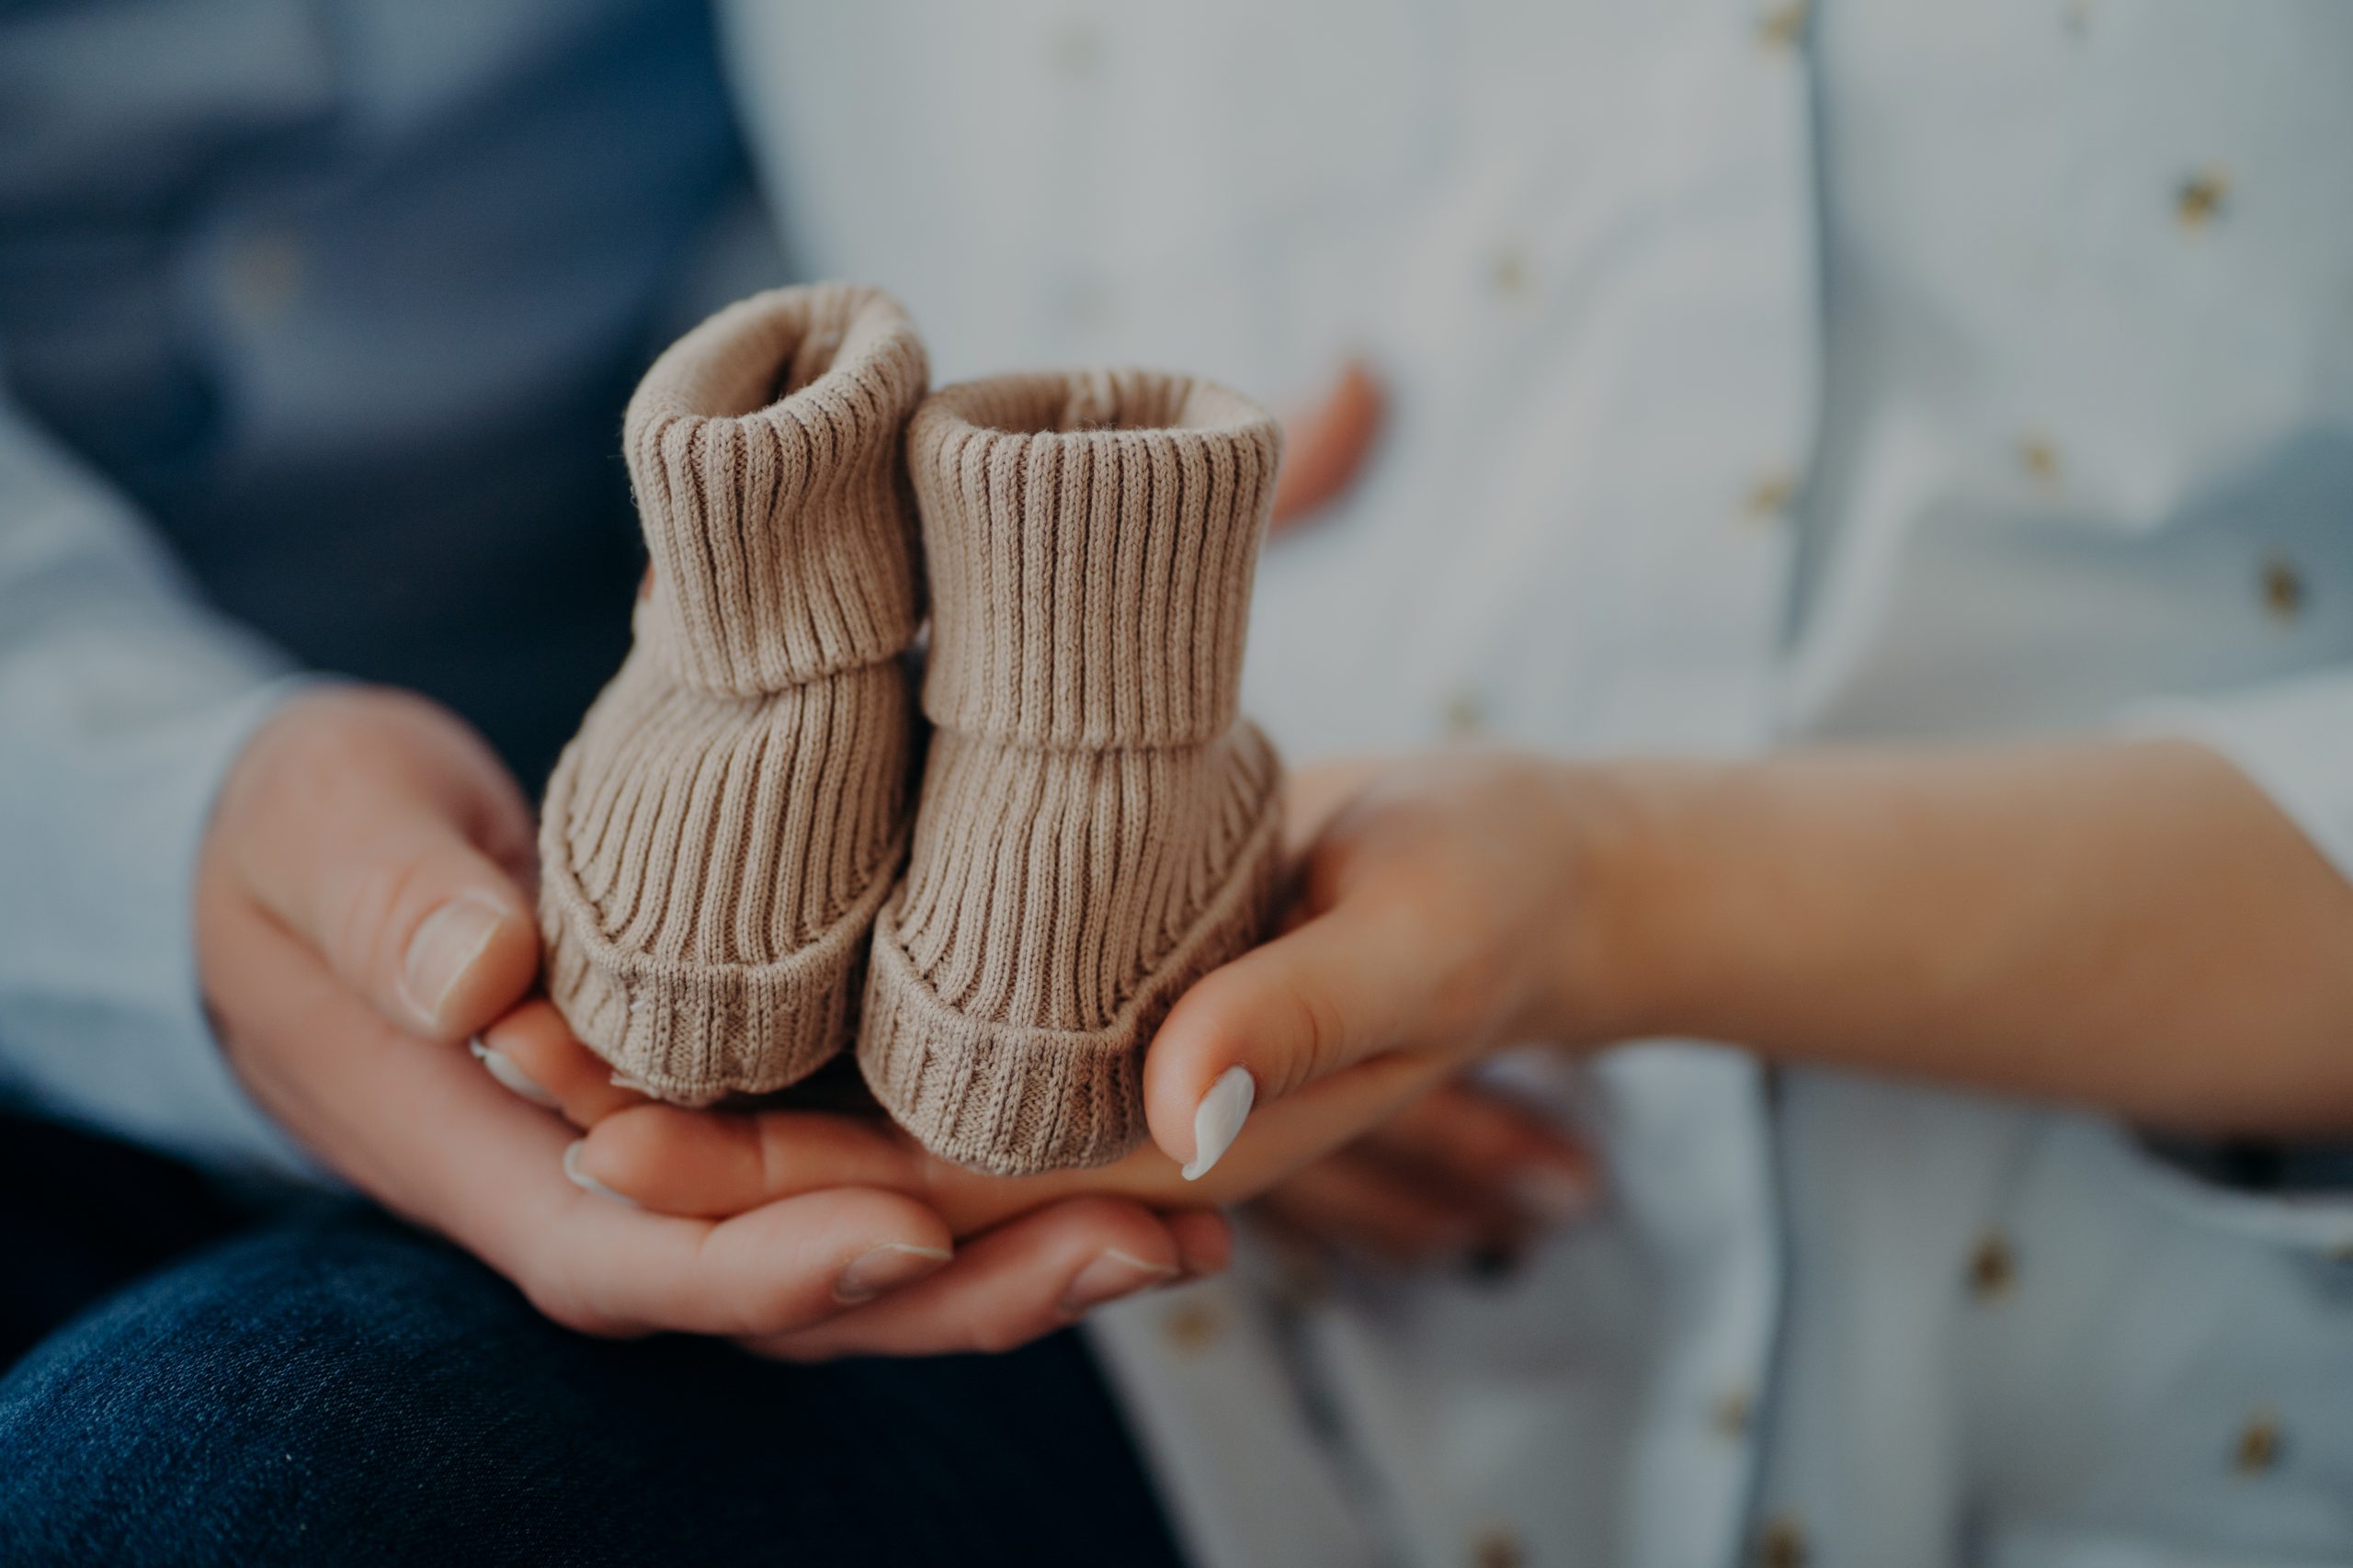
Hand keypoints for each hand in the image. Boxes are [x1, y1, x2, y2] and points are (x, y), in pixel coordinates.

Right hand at [199, 685, 1226, 1357]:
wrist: (328, 857)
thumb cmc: (309, 843)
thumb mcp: (323, 837)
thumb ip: (387, 905)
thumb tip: (479, 975)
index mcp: (499, 1162)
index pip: (640, 1262)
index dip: (770, 1269)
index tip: (900, 1238)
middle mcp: (616, 1196)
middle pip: (800, 1292)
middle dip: (972, 1286)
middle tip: (1152, 1242)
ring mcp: (696, 1165)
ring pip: (867, 1248)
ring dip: (1024, 1247)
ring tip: (1194, 1219)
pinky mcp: (755, 1106)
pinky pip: (880, 1165)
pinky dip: (997, 1171)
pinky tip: (1128, 1141)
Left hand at [555, 755, 1608, 1261]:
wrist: (1523, 865)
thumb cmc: (1489, 895)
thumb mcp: (1423, 939)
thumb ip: (1301, 1017)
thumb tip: (1174, 1109)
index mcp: (1166, 1152)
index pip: (939, 1197)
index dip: (775, 1187)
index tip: (615, 1139)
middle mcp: (1094, 1126)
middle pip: (865, 1161)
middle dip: (693, 1136)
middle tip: (519, 1066)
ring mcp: (1075, 1060)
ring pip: (870, 1094)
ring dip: (718, 1072)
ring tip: (550, 1016)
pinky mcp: (1067, 980)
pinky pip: (914, 1015)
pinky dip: (803, 997)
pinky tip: (690, 944)